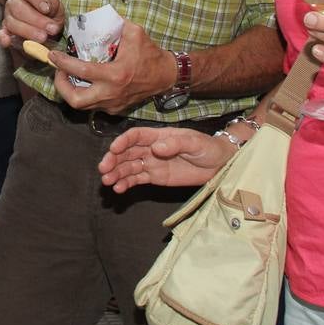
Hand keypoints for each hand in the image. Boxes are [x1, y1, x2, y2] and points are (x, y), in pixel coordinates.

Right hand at [0, 0, 65, 48]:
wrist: (44, 28)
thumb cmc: (50, 15)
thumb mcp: (56, 8)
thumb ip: (53, 6)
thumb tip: (48, 9)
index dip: (38, 0)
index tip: (47, 9)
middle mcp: (14, 3)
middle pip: (19, 9)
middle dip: (37, 20)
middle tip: (51, 30)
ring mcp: (7, 17)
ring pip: (12, 23)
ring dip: (28, 31)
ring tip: (43, 38)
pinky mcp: (5, 32)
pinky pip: (1, 34)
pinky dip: (3, 38)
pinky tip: (8, 42)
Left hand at [49, 22, 173, 115]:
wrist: (167, 76)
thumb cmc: (150, 53)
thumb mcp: (134, 32)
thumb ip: (114, 23)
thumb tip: (95, 15)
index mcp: (115, 74)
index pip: (81, 71)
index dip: (62, 63)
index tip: (53, 56)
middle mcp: (111, 93)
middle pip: (75, 100)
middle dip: (60, 86)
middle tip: (58, 71)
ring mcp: (113, 104)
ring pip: (82, 105)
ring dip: (70, 91)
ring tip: (67, 74)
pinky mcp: (115, 109)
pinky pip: (93, 105)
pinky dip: (83, 94)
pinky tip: (83, 81)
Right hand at [98, 126, 235, 193]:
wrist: (220, 164)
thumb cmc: (208, 148)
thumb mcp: (195, 143)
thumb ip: (176, 144)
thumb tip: (156, 147)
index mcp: (158, 136)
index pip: (135, 136)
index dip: (122, 142)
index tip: (113, 150)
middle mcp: (151, 148)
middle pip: (127, 152)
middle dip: (113, 159)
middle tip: (104, 169)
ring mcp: (152, 163)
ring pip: (129, 167)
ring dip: (116, 173)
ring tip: (107, 182)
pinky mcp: (155, 177)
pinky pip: (137, 179)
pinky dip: (126, 183)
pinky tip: (119, 188)